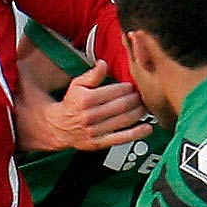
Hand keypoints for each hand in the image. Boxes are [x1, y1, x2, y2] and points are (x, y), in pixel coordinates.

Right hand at [15, 59, 147, 151]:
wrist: (59, 127)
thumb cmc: (71, 103)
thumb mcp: (77, 85)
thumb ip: (92, 75)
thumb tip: (104, 63)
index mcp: (85, 100)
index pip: (113, 92)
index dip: (127, 88)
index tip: (132, 86)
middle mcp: (90, 116)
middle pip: (121, 106)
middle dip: (135, 100)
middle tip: (142, 95)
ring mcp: (95, 131)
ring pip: (123, 120)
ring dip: (138, 113)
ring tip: (145, 107)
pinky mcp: (98, 143)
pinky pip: (120, 138)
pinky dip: (136, 133)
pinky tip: (147, 128)